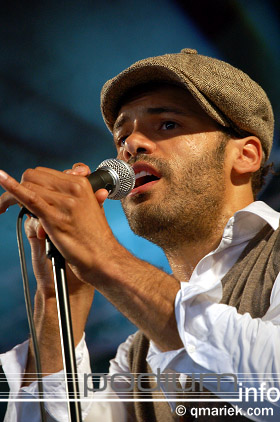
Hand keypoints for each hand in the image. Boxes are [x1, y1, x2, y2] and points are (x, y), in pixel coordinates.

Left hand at [24, 163, 107, 296]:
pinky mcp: (54, 218)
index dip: (34, 184)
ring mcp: (64, 203)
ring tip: (13, 211)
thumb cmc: (96, 238)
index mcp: (81, 184)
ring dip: (15, 199)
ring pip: (27, 186)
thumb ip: (80, 194)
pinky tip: (1, 178)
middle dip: (24, 188)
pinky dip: (11, 188)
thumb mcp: (92, 208)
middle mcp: (73, 190)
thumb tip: (75, 178)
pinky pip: (28, 197)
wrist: (104, 258)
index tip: (31, 195)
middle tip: (22, 206)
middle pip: (33, 176)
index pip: (45, 173)